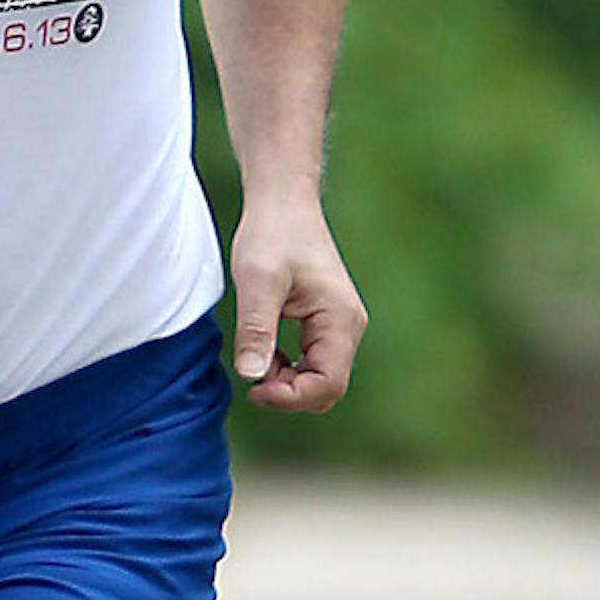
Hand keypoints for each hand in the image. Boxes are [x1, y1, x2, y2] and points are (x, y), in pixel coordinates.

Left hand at [229, 201, 366, 410]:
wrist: (283, 202)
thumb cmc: (272, 234)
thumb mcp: (257, 281)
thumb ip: (256, 328)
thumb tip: (250, 376)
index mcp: (340, 319)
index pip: (327, 384)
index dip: (289, 397)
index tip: (252, 387)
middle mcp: (349, 326)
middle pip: (327, 388)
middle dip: (288, 392)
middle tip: (251, 371)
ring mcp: (340, 326)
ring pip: (319, 379)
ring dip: (286, 381)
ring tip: (255, 352)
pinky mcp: (326, 323)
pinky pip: (313, 363)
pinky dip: (287, 367)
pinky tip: (263, 348)